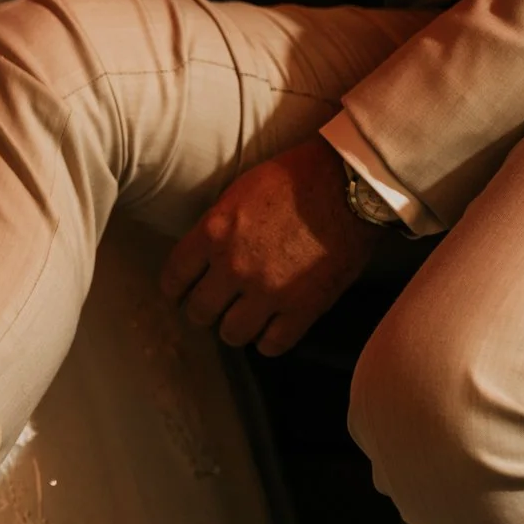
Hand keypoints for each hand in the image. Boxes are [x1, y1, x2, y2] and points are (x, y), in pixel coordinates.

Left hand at [159, 138, 384, 356]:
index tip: (182, 293)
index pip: (173, 279)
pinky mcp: (304, 307)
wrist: (349, 184)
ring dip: (235, 327)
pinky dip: (269, 341)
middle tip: (216, 305)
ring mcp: (268, 291)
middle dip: (204, 310)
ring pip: (231, 334)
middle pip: (199, 313)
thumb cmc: (296, 178)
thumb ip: (216, 229)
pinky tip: (272, 328)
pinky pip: (272, 345)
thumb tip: (203, 257)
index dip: (176, 290)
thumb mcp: (238, 193)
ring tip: (245, 317)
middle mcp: (234, 266)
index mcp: (213, 233)